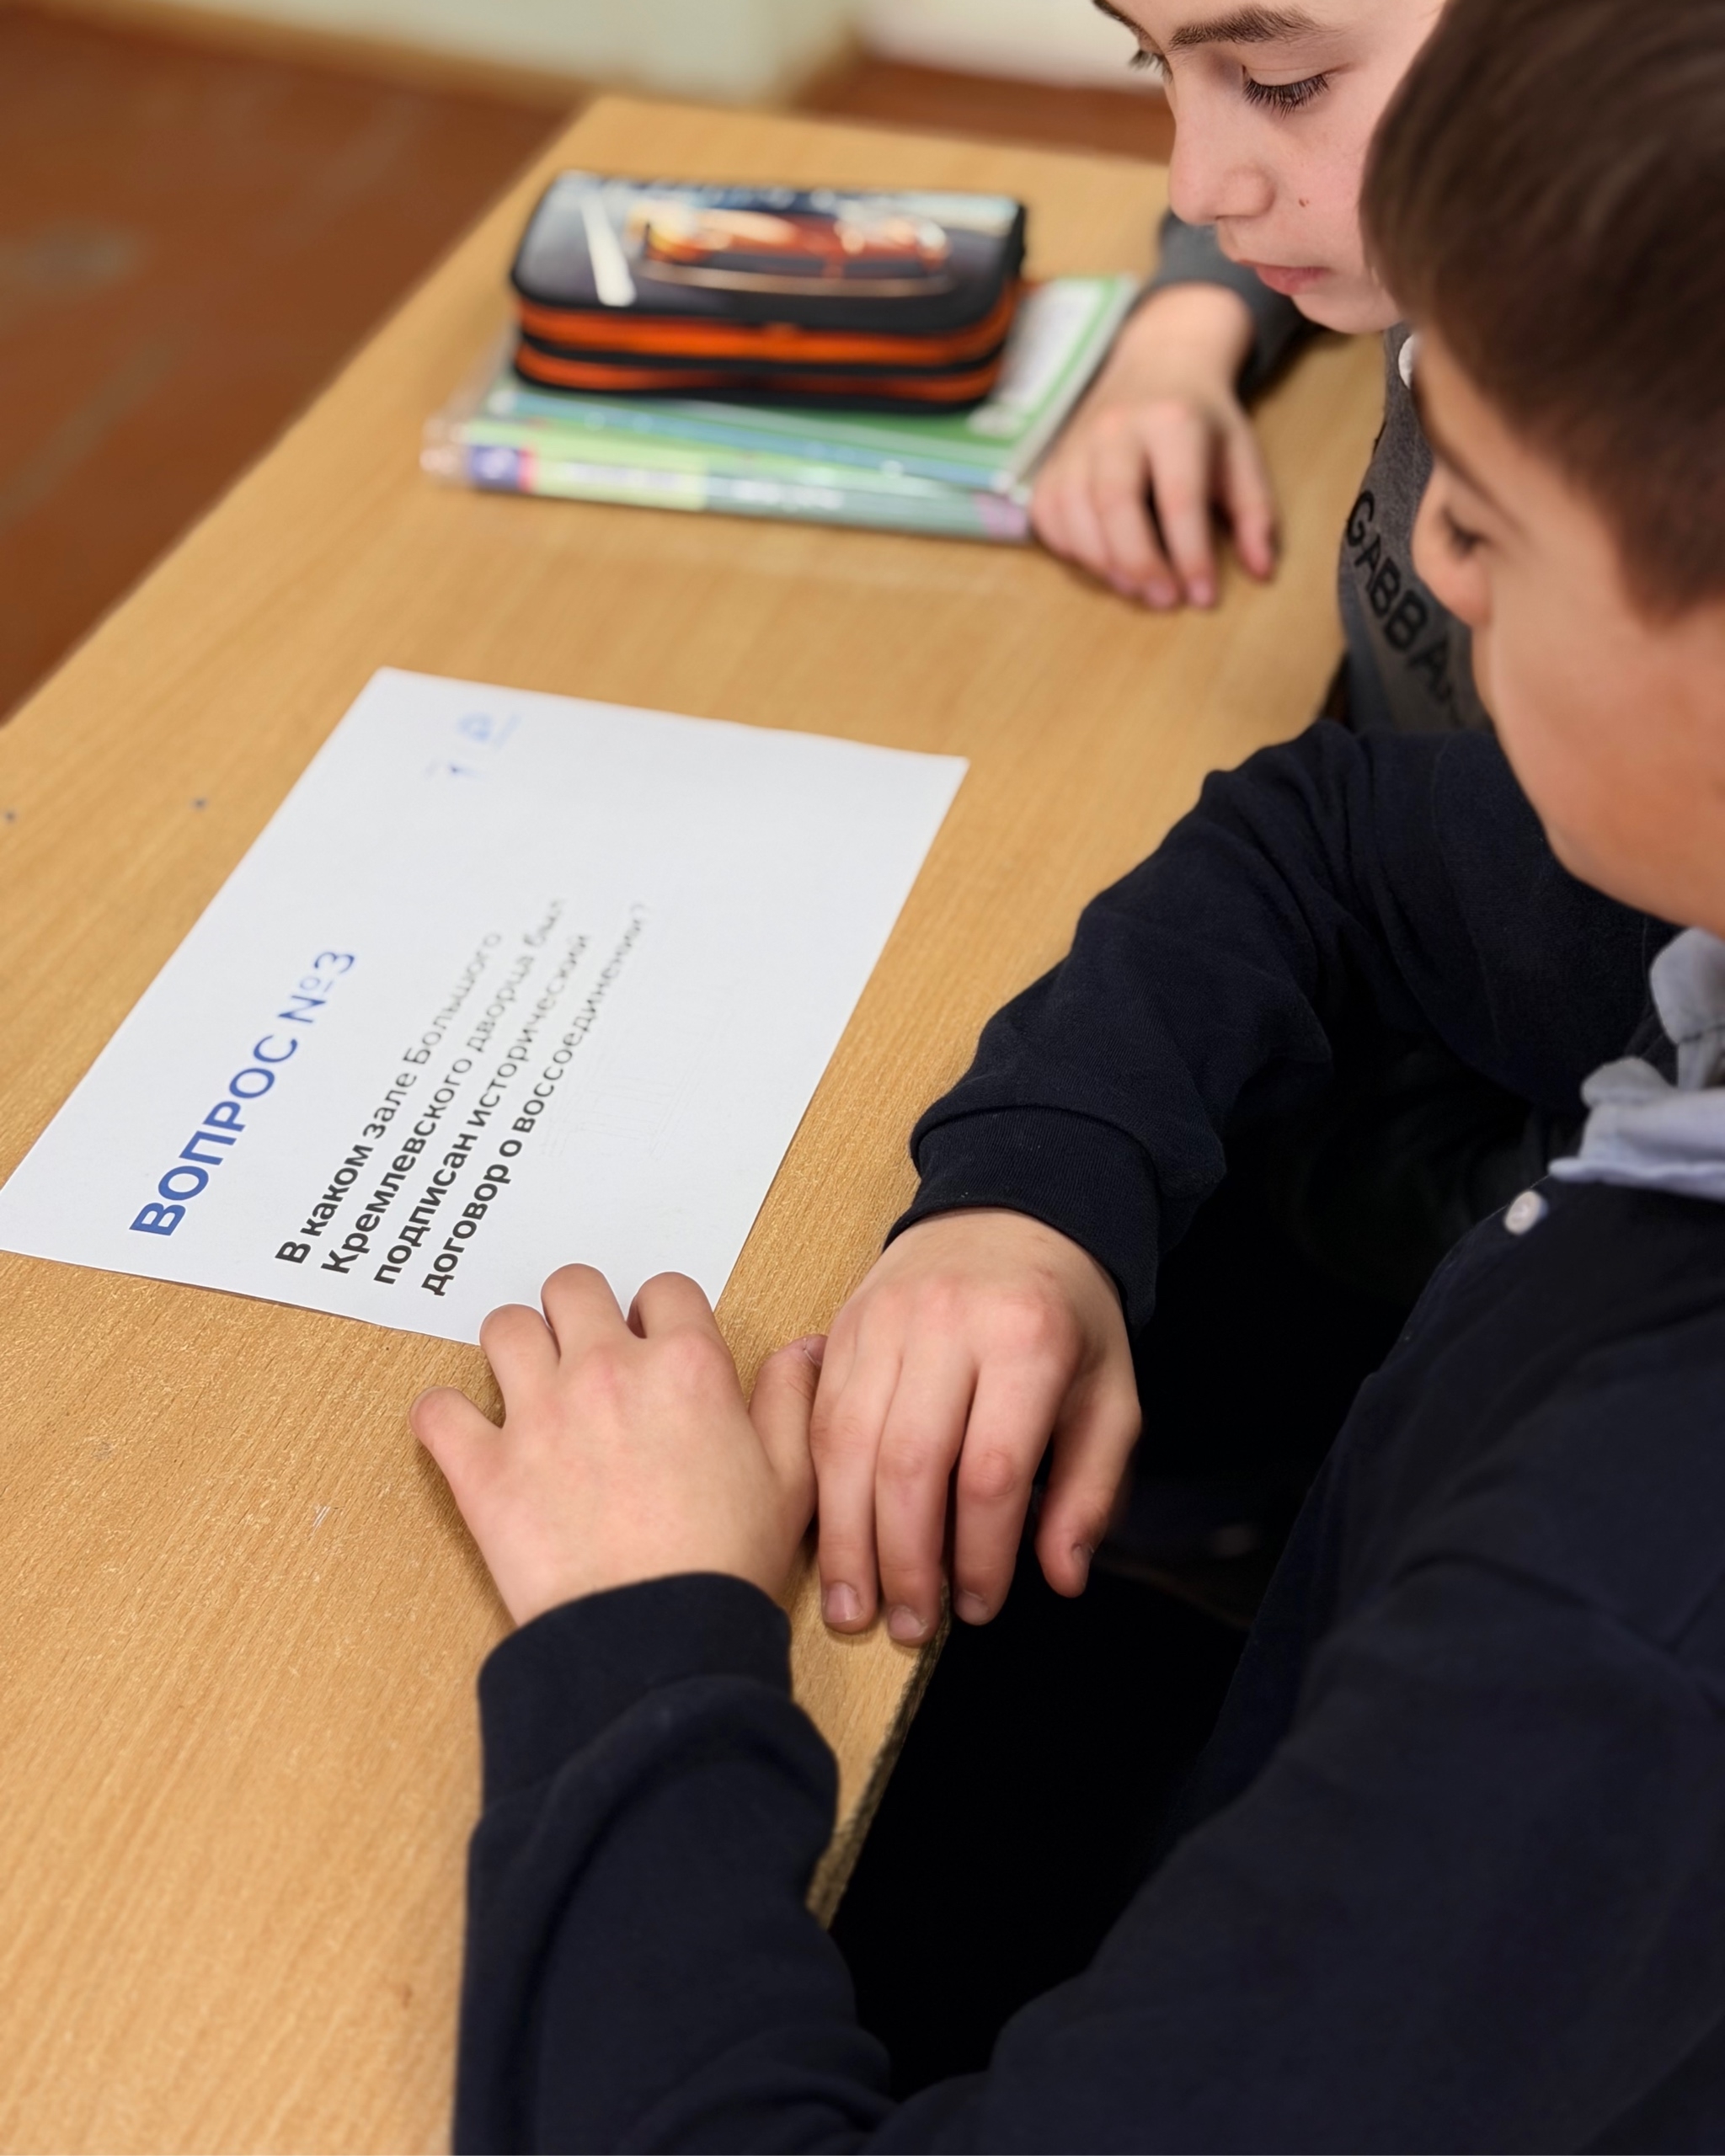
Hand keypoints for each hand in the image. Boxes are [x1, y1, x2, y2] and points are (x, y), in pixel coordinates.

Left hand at [412, 1265, 818, 1625]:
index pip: (663, 1290)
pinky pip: (437, 1411)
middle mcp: (607, 1372)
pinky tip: (466, 1435)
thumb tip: (800, 1349)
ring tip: (527, 1383)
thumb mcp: (790, 1479)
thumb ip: (790, 1400)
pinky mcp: (484, 1468)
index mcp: (686, 1367)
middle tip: (584, 1352)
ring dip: (514, 1347)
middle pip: (572, 1287)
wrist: (661, 1642)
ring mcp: (539, 1415)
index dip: (659, 1315)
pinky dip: (444, 1419)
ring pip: (503, 1328)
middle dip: (578, 1310)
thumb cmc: (728, 1566)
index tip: (654, 1346)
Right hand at [811, 1211, 1139, 1644]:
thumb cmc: (1065, 1312)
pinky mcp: (843, 1325)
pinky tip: (830, 1540)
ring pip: (847, 1445)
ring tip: (855, 1605)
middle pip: (907, 1463)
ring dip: (847, 1537)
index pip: (991, 1471)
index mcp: (1026, 1339)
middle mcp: (946, 1324)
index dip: (979, 1553)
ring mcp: (884, 1320)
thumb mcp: (1111, 1393)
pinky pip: (817, 1419)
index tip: (978, 1606)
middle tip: (908, 1625)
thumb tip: (1059, 1575)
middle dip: (903, 1561)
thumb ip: (1089, 1488)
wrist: (1011, 1210)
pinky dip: (819, 1489)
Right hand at [1031, 283, 1277, 609]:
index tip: (1204, 596)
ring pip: (1074, 513)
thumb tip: (1261, 571)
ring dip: (1103, 565)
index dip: (1191, 555)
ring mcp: (1078, 441)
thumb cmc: (1205, 421)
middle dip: (1140, 564)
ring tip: (1136, 590)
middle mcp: (1118, 427)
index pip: (1179, 498)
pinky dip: (1069, 549)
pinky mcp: (1054, 459)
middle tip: (1165, 601)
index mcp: (1174, 421)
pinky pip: (1048, 514)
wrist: (1160, 361)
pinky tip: (1101, 565)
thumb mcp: (1242, 456)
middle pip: (1115, 505)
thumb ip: (1255, 514)